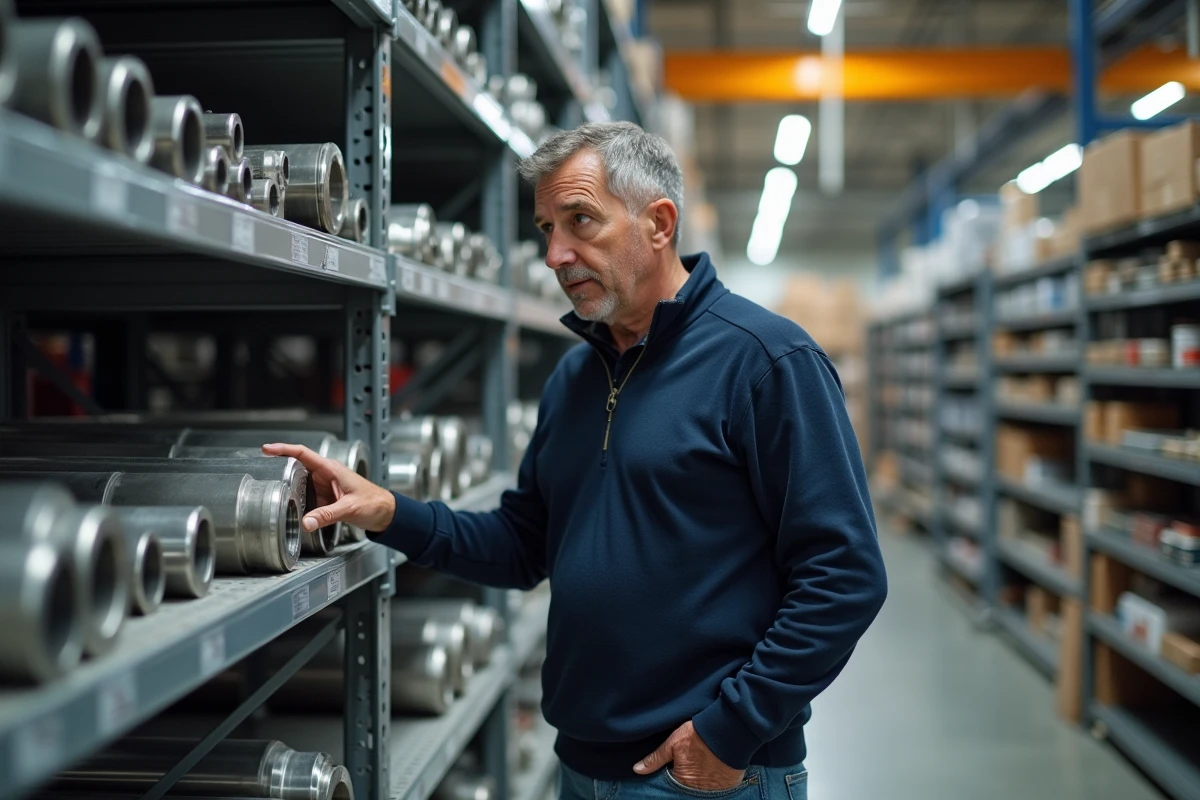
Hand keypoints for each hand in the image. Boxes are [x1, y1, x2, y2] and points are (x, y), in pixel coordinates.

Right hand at [261, 443, 395, 532]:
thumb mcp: (349, 508)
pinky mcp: (323, 497)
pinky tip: (290, 508)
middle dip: (280, 470)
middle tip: (263, 477)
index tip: (266, 449)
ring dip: (288, 489)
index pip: (303, 454)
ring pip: (299, 484)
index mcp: (330, 469)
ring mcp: (323, 486)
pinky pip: (305, 497)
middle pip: (296, 467)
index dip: (283, 449)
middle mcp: (325, 474)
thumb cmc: (373, 503)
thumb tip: (306, 522)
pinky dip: (297, 502)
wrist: (385, 512)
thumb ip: (327, 515)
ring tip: (273, 495)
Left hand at [633, 721, 743, 790]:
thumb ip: (655, 758)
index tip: (671, 772)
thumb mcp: (673, 743)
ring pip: (700, 791)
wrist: (729, 730)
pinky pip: (716, 790)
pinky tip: (710, 773)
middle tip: (687, 770)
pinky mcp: (728, 787)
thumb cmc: (699, 736)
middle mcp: (697, 791)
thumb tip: (637, 770)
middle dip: (683, 783)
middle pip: (685, 790)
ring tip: (698, 771)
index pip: (670, 787)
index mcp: (682, 782)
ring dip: (698, 784)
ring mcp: (714, 791)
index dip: (669, 779)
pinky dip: (712, 784)